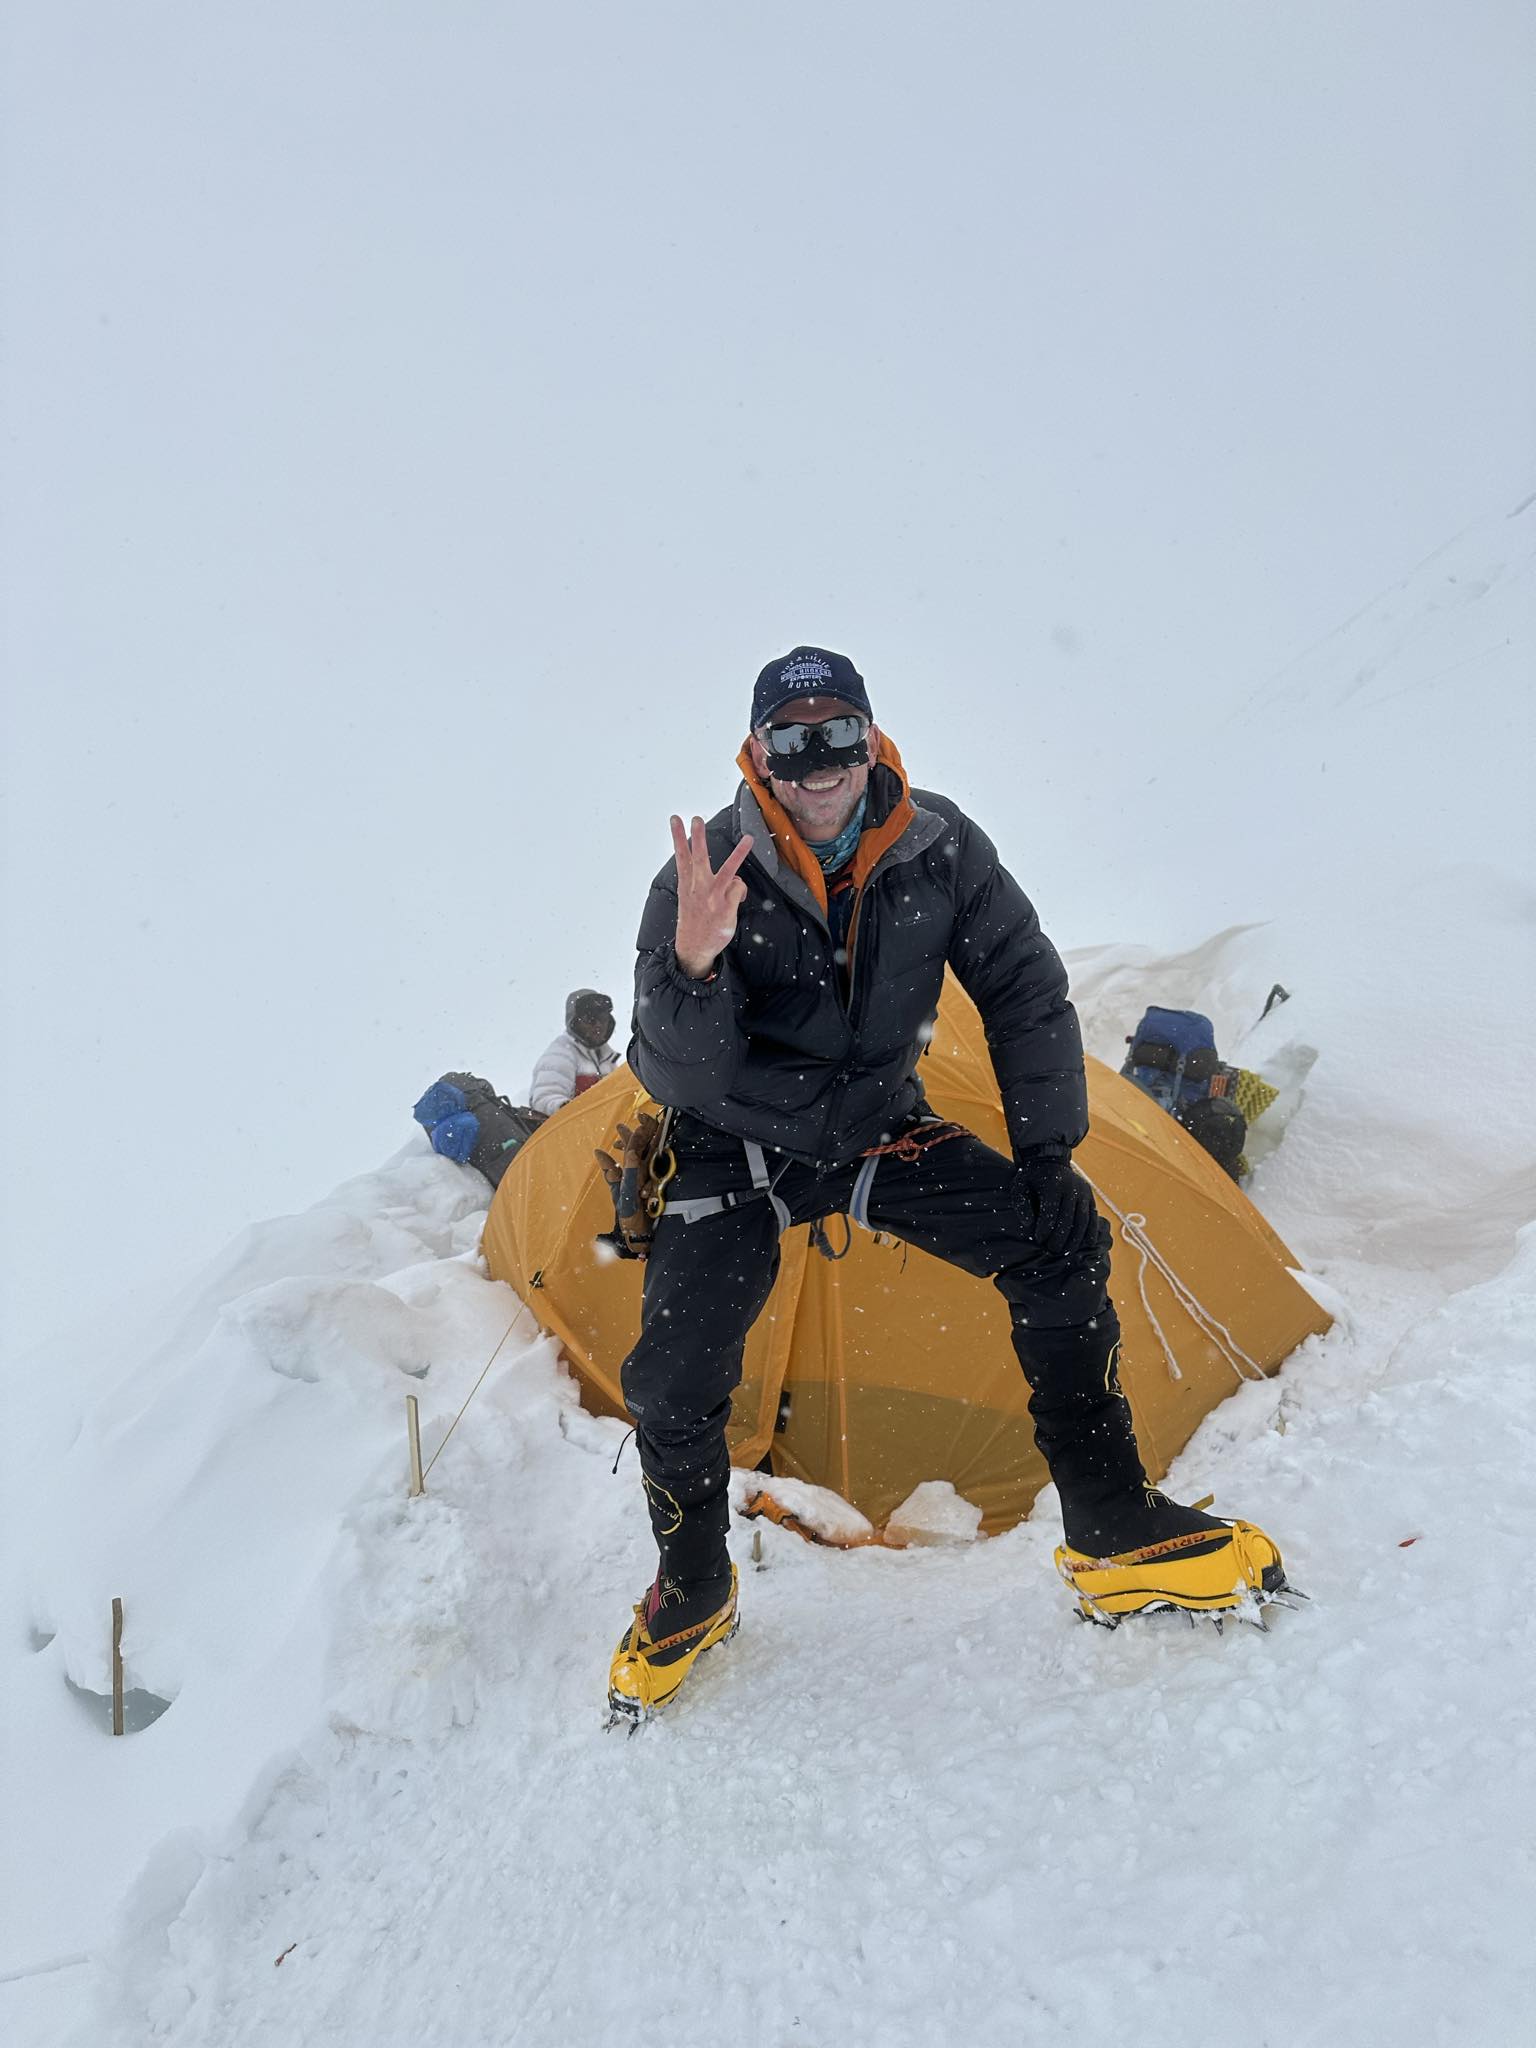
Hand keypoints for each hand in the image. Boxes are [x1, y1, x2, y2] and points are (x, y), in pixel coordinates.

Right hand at [670, 815, 752, 978]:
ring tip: (749, 838)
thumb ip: (705, 883)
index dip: (678, 837)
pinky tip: (736, 899)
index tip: (675, 819)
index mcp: (687, 884)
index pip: (682, 856)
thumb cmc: (694, 919)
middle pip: (699, 858)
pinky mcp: (726, 908)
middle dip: (698, 837)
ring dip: (740, 853)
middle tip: (696, 819)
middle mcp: (699, 888)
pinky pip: (740, 888)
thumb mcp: (690, 898)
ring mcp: (713, 898)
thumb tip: (735, 879)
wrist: (693, 947)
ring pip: (730, 870)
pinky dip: (740, 891)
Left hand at [1015, 1148, 1098, 1259]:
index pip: (1050, 1212)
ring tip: (1066, 1252)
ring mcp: (1083, 1192)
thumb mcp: (1019, 1185)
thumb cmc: (1031, 1177)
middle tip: (1052, 1250)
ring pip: (1082, 1220)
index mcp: (1053, 1184)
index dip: (1045, 1229)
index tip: (1039, 1240)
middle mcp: (1071, 1187)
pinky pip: (1092, 1216)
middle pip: (1067, 1219)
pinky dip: (1091, 1231)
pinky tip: (1087, 1243)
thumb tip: (1029, 1223)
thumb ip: (1020, 1204)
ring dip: (1075, 1238)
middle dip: (1060, 1238)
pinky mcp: (1090, 1196)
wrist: (1050, 1160)